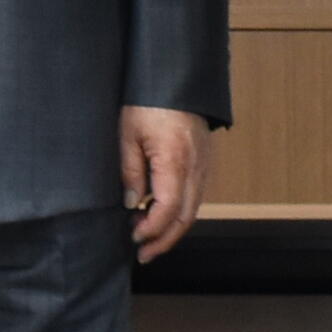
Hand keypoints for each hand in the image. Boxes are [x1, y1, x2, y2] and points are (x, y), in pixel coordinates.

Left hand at [121, 105, 210, 261]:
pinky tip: (160, 215)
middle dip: (164, 240)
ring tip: (148, 238)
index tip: (134, 237)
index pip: (168, 210)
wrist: (175, 78)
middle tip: (143, 254)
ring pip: (193, 210)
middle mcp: (195, 168)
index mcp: (175, 161)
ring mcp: (203, 165)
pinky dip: (179, 212)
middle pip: (185, 218)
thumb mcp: (128, 135)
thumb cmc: (147, 102)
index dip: (152, 230)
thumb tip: (131, 205)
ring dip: (171, 229)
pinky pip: (195, 196)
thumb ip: (131, 172)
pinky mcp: (204, 162)